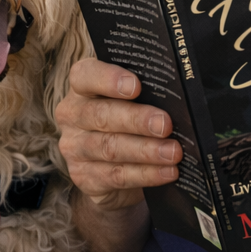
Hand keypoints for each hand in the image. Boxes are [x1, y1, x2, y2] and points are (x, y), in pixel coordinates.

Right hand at [56, 57, 180, 211]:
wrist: (110, 169)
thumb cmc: (126, 122)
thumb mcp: (131, 102)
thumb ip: (146, 94)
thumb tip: (179, 98)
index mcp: (81, 87)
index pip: (84, 75)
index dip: (108, 79)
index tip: (135, 86)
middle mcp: (72, 115)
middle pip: (100, 115)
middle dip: (136, 120)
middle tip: (165, 125)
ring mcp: (74, 148)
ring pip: (109, 148)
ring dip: (146, 151)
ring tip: (173, 153)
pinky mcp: (83, 176)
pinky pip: (116, 176)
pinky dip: (145, 174)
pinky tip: (167, 172)